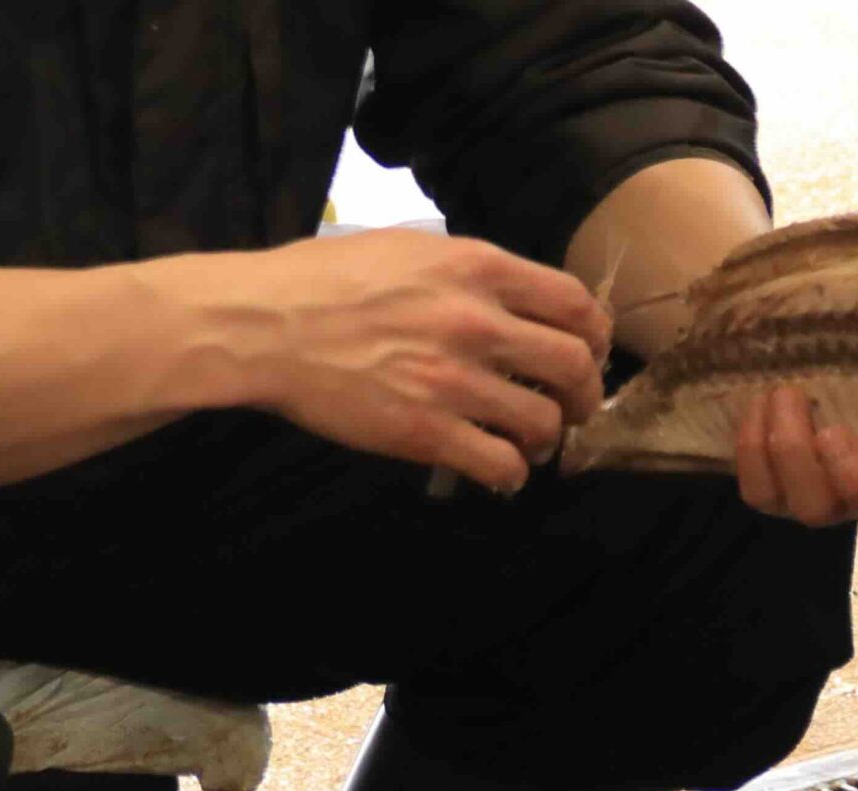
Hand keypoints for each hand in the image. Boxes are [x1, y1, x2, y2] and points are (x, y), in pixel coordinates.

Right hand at [223, 229, 613, 494]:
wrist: (264, 326)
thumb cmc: (323, 279)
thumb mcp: (408, 248)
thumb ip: (466, 269)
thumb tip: (508, 293)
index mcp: (478, 267)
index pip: (575, 303)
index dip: (594, 336)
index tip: (586, 354)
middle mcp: (478, 321)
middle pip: (574, 366)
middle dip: (583, 395)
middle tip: (571, 410)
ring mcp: (454, 380)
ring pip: (543, 423)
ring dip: (546, 440)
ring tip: (530, 444)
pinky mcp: (426, 431)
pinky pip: (499, 465)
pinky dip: (510, 475)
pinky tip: (499, 474)